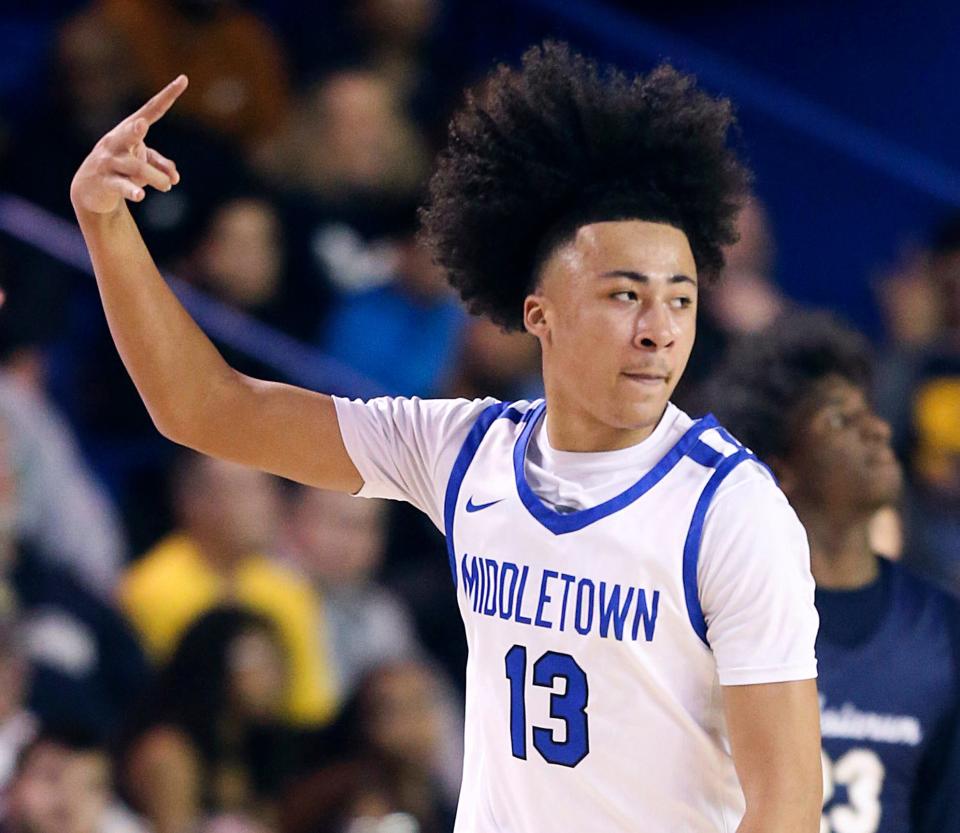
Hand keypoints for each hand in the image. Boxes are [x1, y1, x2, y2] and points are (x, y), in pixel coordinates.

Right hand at [70, 75, 187, 215]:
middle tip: (142, 126)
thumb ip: (161, 165)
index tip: (183, 79)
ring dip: (156, 178)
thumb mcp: (143, 163)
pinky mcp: (105, 181)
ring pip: (136, 167)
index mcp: (130, 130)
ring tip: (168, 185)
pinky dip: (133, 190)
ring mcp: (109, 161)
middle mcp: (117, 141)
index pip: (151, 110)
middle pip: (130, 133)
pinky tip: (140, 196)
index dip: (167, 96)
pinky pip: (122, 185)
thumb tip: (174, 178)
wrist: (91, 190)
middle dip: (135, 131)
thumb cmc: (122, 169)